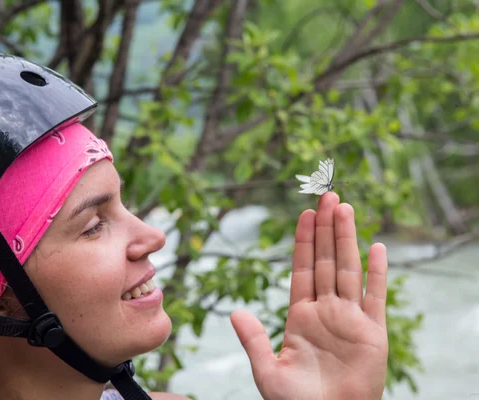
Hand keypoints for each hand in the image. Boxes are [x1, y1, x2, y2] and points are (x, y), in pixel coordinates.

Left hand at [231, 192, 387, 399]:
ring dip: (347, 239)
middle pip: (324, 260)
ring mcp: (349, 318)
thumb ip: (253, 339)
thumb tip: (234, 311)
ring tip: (345, 208)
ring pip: (347, 269)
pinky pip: (375, 296)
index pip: (301, 268)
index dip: (302, 241)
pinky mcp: (372, 332)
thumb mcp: (268, 370)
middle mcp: (325, 310)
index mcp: (300, 316)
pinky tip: (376, 247)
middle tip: (327, 196)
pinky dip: (377, 272)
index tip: (304, 214)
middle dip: (326, 229)